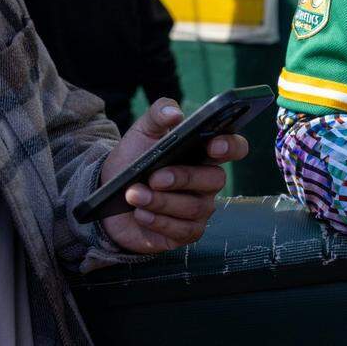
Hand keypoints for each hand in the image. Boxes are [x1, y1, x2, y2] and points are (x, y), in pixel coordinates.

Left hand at [98, 98, 248, 253]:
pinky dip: (159, 222)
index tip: (214, 146)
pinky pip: (182, 230)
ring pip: (194, 208)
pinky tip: (140, 214)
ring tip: (134, 195)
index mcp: (205, 153)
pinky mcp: (187, 232)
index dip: (231, 146)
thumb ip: (158, 114)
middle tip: (155, 177)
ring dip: (161, 202)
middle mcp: (208, 181)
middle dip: (183, 178)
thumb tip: (174, 114)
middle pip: (215, 179)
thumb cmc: (135, 159)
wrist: (110, 194)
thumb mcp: (143, 132)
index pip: (235, 147)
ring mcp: (201, 208)